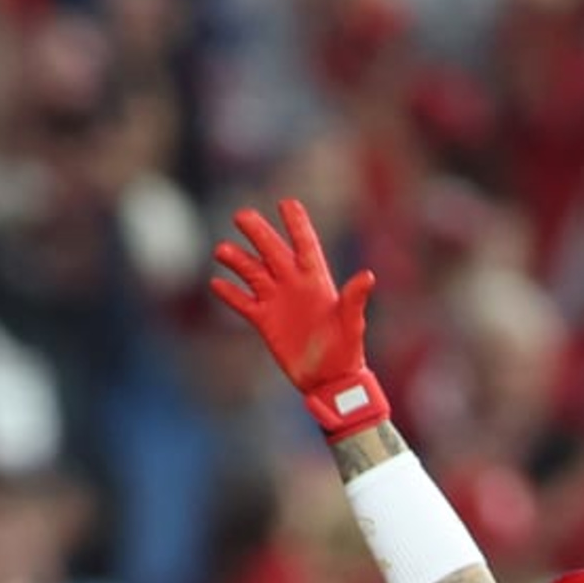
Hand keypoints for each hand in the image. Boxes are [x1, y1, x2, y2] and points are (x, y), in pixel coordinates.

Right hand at [209, 200, 387, 438]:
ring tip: (221, 249)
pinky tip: (215, 283)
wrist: (330, 380)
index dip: (296, 224)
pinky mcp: (264, 322)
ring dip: (237, 261)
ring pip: (253, 274)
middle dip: (258, 233)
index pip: (304, 244)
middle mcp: (294, 285)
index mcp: (316, 280)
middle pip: (272, 252)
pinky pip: (244, 303)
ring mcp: (277, 302)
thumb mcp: (352, 323)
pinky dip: (230, 294)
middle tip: (241, 215)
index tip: (285, 203)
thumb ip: (354, 299)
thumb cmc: (347, 350)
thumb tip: (368, 276)